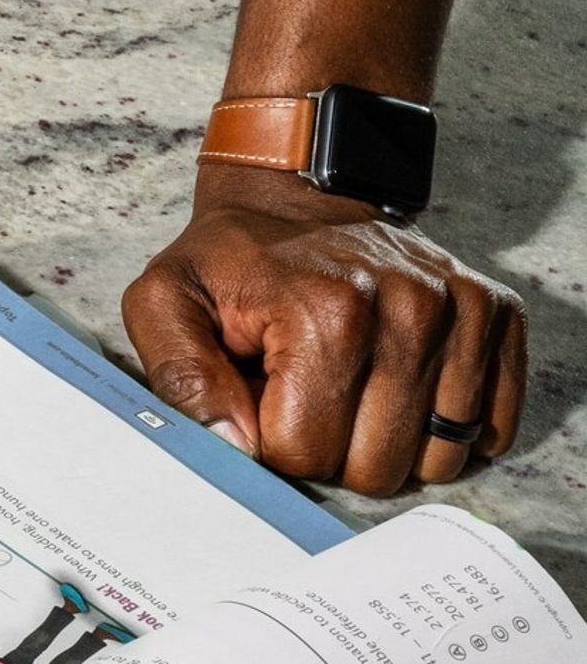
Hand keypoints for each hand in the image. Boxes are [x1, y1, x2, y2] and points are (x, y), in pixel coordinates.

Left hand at [122, 167, 527, 492]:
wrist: (300, 195)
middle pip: (376, 467)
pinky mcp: (497, 317)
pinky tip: (405, 391)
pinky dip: (444, 428)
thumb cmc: (232, 260)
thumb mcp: (166, 302)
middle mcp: (412, 312)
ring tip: (353, 385)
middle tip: (308, 394)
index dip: (272, 441)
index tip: (263, 396)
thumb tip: (234, 447)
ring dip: (391, 440)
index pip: (305, 454)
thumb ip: (181, 378)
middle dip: (332, 449)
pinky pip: (491, 429)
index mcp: (327, 314)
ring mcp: (464, 313)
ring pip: (436, 459)